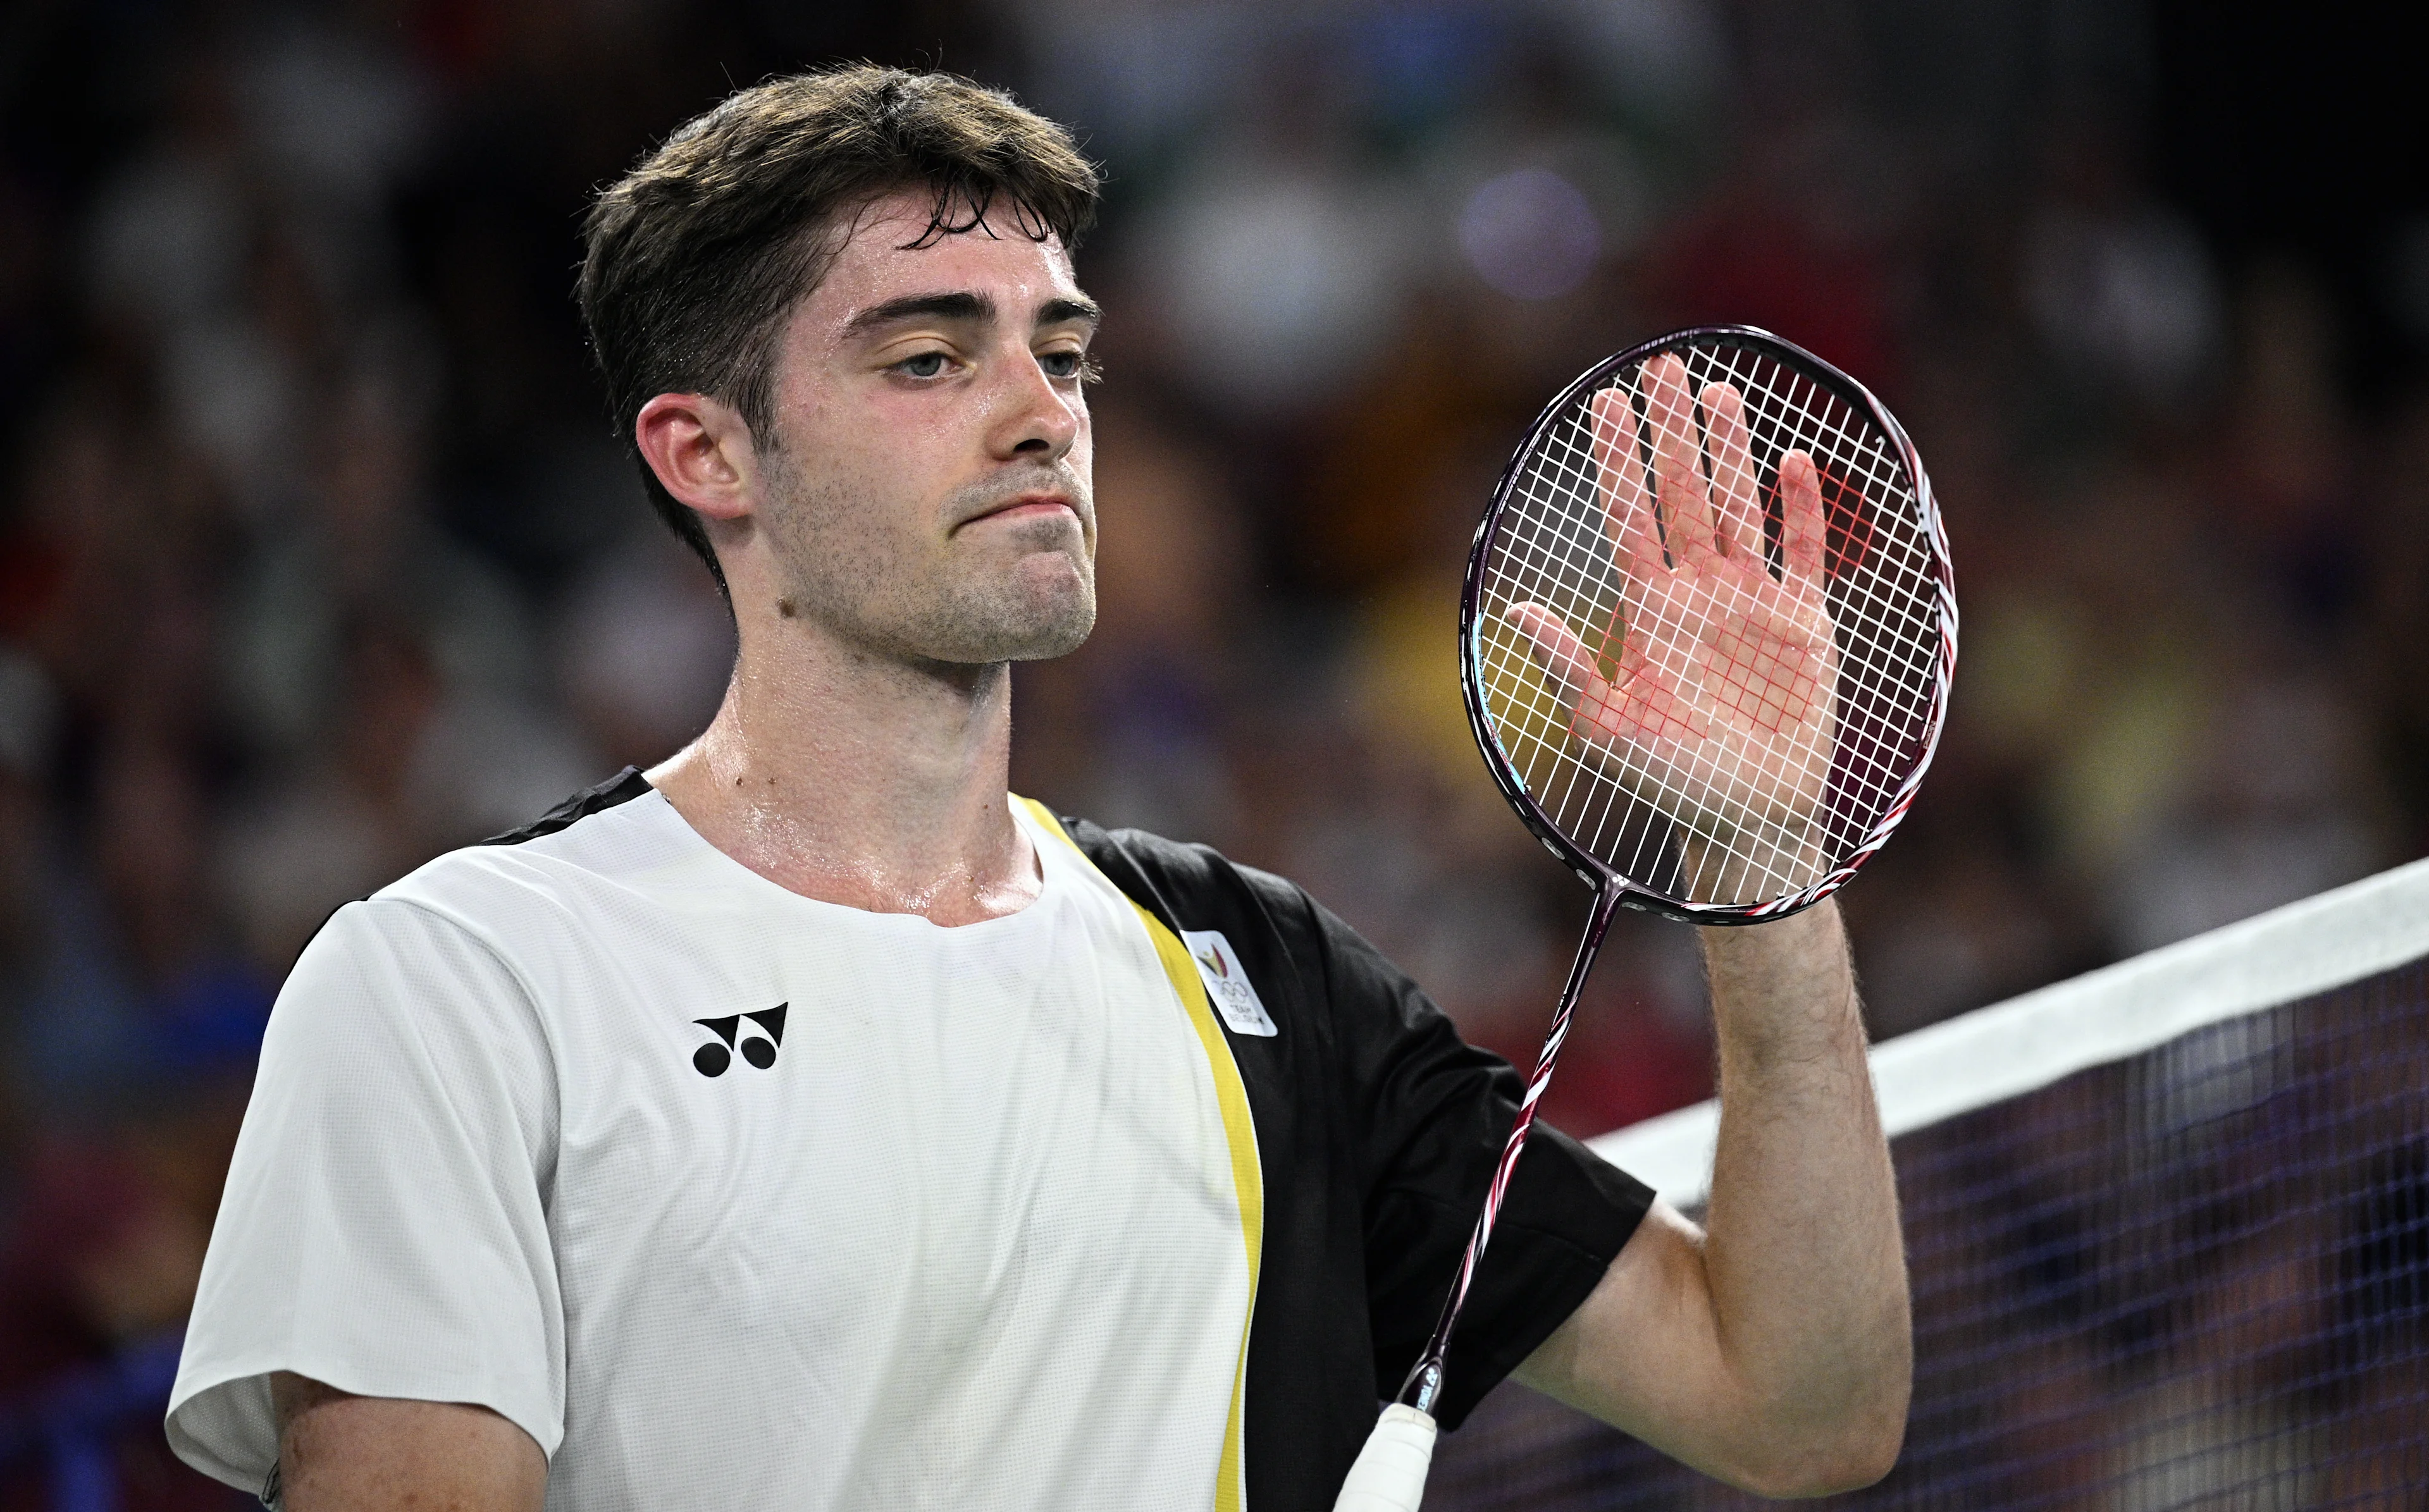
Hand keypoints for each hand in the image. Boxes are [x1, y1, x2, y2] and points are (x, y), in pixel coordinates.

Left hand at [1509, 354, 1837, 890]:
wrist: (1747, 821)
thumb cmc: (1670, 782)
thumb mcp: (1604, 726)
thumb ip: (1566, 664)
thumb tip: (1512, 612)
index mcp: (1647, 611)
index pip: (1626, 518)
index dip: (1616, 461)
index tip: (1602, 404)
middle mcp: (1697, 594)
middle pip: (1681, 494)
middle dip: (1670, 432)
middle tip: (1660, 366)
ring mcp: (1751, 602)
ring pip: (1738, 506)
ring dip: (1730, 450)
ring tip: (1716, 390)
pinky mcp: (1804, 621)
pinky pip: (1806, 552)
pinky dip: (1804, 510)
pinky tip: (1797, 460)